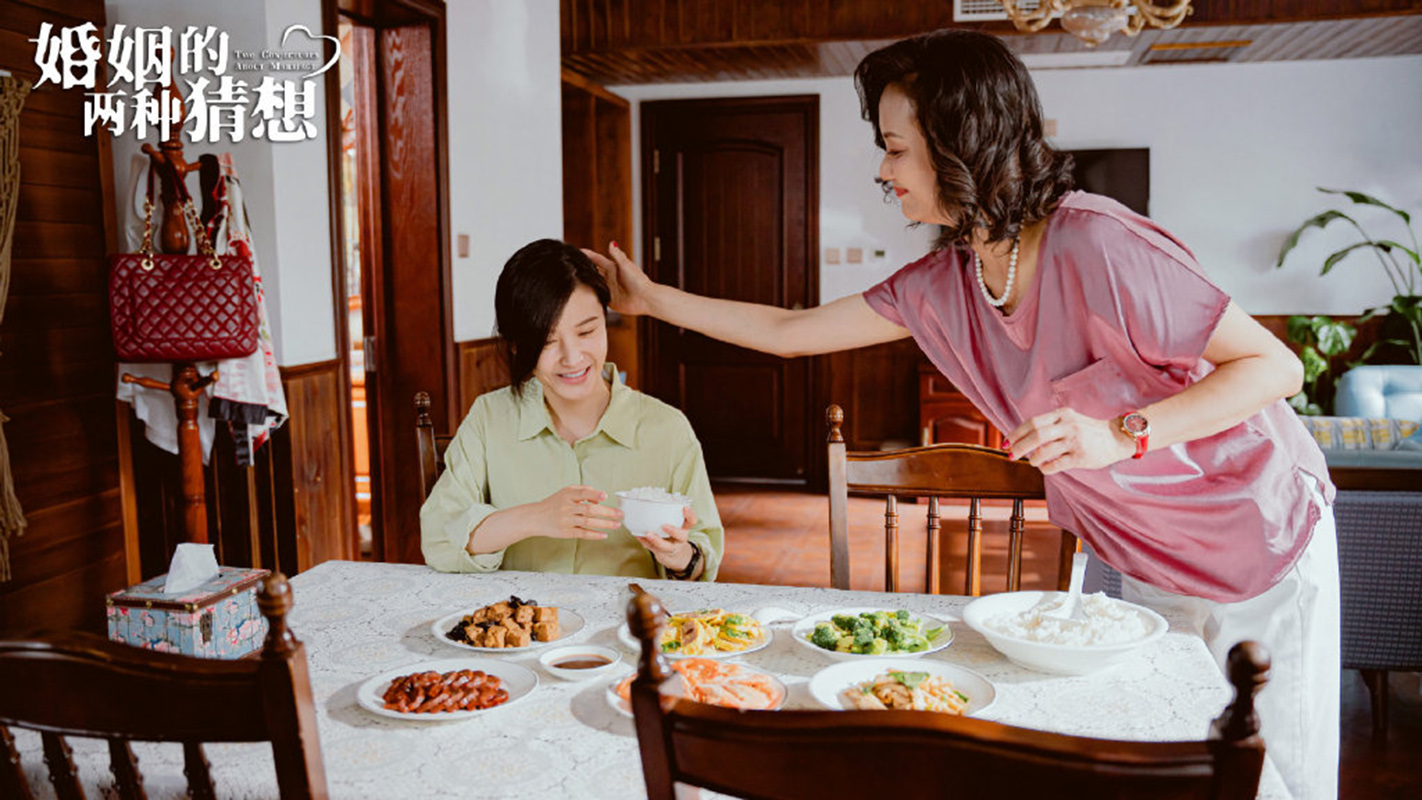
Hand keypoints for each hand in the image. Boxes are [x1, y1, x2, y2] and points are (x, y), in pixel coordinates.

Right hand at [529, 486, 622, 539]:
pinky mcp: (566, 532)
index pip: (582, 493)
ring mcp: (566, 520)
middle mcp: (566, 507)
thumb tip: (600, 498)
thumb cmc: (554, 504)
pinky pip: (582, 533)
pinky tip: (604, 535)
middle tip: (619, 514)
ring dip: (604, 524)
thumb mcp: (566, 492)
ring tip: (616, 524)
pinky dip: (594, 535)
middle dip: (607, 512)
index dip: (594, 494)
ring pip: (588, 522)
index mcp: (567, 495)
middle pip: (589, 509)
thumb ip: (583, 491)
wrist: (536, 517)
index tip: (605, 496)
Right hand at [581, 242, 653, 315]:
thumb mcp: (626, 266)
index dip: (588, 255)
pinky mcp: (610, 300)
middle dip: (585, 268)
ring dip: (587, 282)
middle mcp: (610, 278)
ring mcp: (610, 289)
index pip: (597, 260)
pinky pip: (598, 297)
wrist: (646, 298)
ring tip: (575, 280)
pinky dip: (592, 296)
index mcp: (613, 268)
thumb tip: (612, 242)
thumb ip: (617, 255)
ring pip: (595, 284)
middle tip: (574, 265)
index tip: (579, 251)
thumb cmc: (639, 280)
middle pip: (594, 271)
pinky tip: (585, 295)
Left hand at [634, 505, 698, 572]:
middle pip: (681, 536)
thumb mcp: (676, 524)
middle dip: (674, 531)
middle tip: (664, 526)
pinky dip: (645, 542)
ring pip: (666, 547)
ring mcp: (672, 548)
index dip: (690, 515)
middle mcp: (680, 538)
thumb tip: (652, 496)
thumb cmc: (673, 534)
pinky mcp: (662, 554)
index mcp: (684, 528)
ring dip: (657, 540)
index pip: (691, 521)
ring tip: (648, 534)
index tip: (685, 507)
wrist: (675, 556)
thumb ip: (669, 514)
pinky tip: (638, 535)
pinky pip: (653, 548)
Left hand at [1006, 407, 1134, 473]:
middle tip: (1011, 455)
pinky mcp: (1081, 456)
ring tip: (1032, 462)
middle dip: (1019, 447)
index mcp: (1062, 414)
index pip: (1032, 422)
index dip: (1016, 433)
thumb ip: (1050, 426)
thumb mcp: (1069, 420)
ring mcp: (1075, 441)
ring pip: (1044, 451)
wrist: (1116, 438)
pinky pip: (1056, 464)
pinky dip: (1045, 468)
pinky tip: (1044, 468)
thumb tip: (1022, 439)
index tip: (1006, 442)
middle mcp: (1068, 425)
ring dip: (1032, 459)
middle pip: (1035, 435)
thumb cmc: (1088, 431)